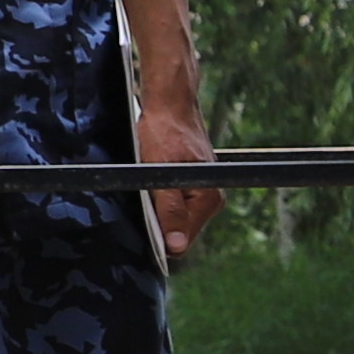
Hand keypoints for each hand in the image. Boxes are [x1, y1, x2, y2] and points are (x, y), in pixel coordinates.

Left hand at [136, 91, 221, 266]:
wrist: (170, 107)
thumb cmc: (164, 135)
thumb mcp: (160, 175)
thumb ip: (170, 211)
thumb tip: (176, 246)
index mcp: (209, 200)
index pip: (181, 241)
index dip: (158, 236)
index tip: (142, 217)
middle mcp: (211, 200)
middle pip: (177, 231)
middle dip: (157, 221)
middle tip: (142, 197)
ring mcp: (203, 193)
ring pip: (173, 218)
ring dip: (156, 208)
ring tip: (148, 186)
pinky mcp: (193, 185)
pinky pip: (173, 204)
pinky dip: (158, 198)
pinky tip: (152, 183)